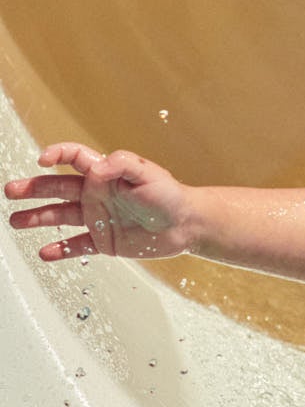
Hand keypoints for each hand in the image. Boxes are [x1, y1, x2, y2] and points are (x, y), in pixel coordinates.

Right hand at [5, 144, 196, 261]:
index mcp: (104, 174)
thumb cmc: (170, 195)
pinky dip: (60, 250)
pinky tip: (45, 252)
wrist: (186, 225)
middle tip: (11, 190)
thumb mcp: (149, 173)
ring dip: (37, 218)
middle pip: (57, 188)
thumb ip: (122, 164)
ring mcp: (97, 218)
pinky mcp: (104, 240)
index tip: (43, 159)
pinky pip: (77, 246)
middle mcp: (95, 194)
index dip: (58, 154)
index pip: (74, 157)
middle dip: (33, 188)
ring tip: (16, 221)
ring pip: (60, 216)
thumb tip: (97, 168)